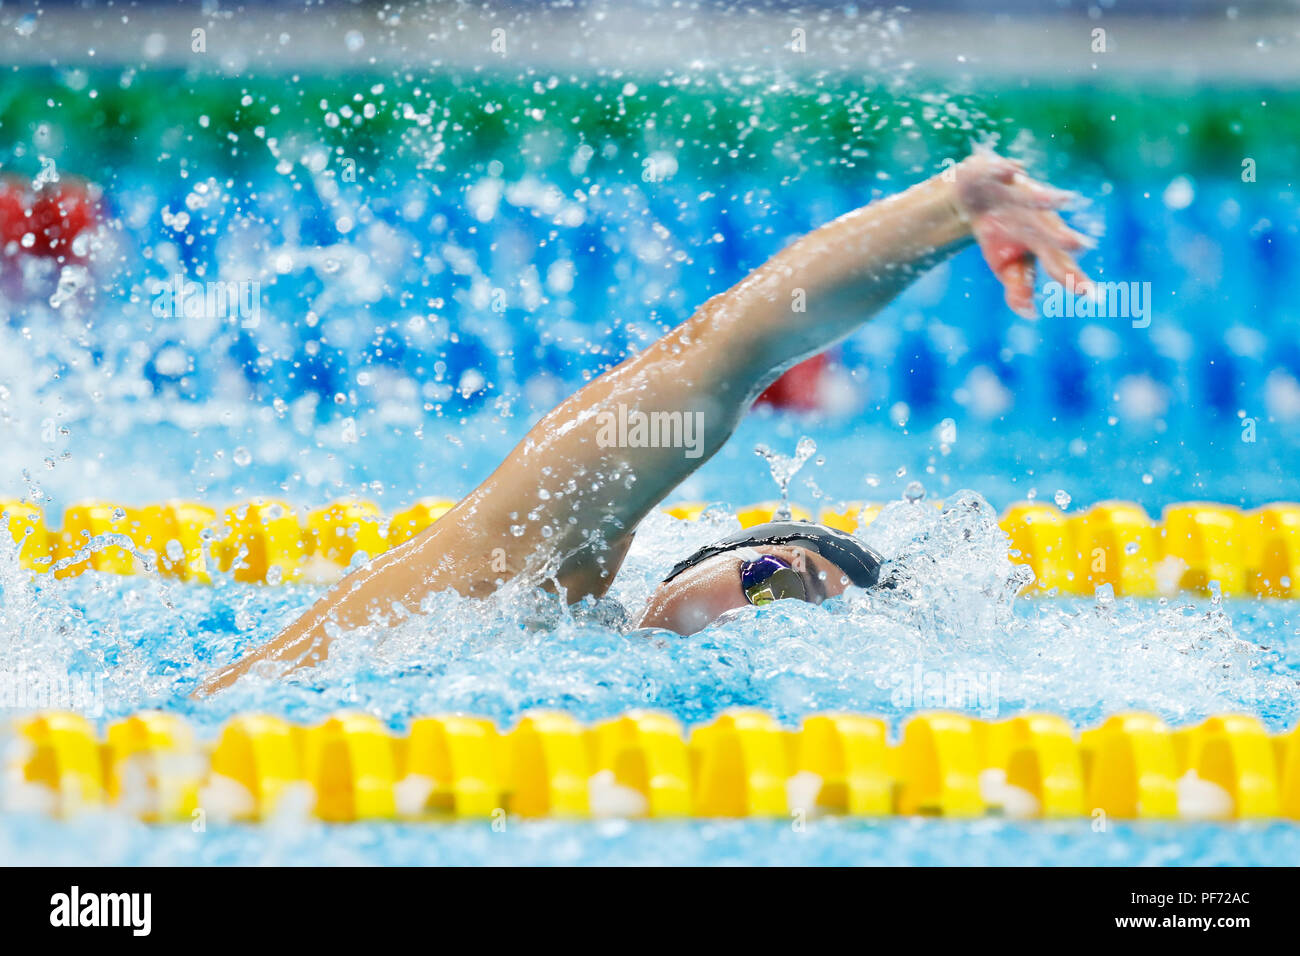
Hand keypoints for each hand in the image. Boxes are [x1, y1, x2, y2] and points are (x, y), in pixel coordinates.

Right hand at [954, 150, 1094, 318]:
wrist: (975, 197)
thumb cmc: (999, 234)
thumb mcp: (1005, 266)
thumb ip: (1019, 289)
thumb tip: (1031, 313)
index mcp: (1042, 243)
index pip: (1060, 264)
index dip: (1073, 278)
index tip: (1090, 295)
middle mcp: (1038, 218)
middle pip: (1053, 230)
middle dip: (1064, 238)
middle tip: (1080, 246)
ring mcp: (1019, 194)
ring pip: (1035, 197)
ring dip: (1046, 199)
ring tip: (1066, 199)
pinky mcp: (998, 173)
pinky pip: (1001, 170)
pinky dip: (1005, 170)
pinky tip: (1013, 170)